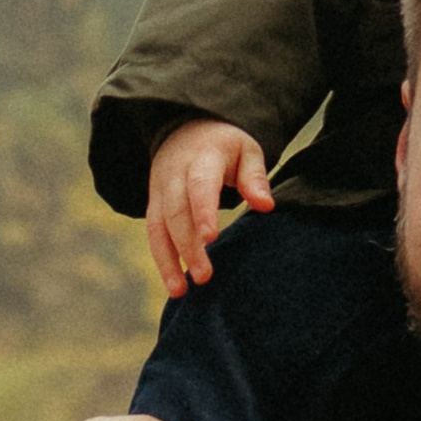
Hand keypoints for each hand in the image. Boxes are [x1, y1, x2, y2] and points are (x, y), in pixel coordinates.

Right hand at [145, 117, 272, 292]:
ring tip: (180, 292)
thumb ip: (254, 177)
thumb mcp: (246, 150)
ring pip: (158, 227)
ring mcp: (160, 190)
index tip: (211, 238)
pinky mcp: (154, 205)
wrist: (186, 129)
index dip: (203, 211)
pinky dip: (162, 260)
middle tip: (204, 277)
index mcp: (202, 157)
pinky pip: (154, 234)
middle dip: (188, 246)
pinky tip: (174, 284)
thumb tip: (266, 207)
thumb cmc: (225, 145)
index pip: (200, 185)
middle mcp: (174, 174)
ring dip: (167, 260)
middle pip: (176, 212)